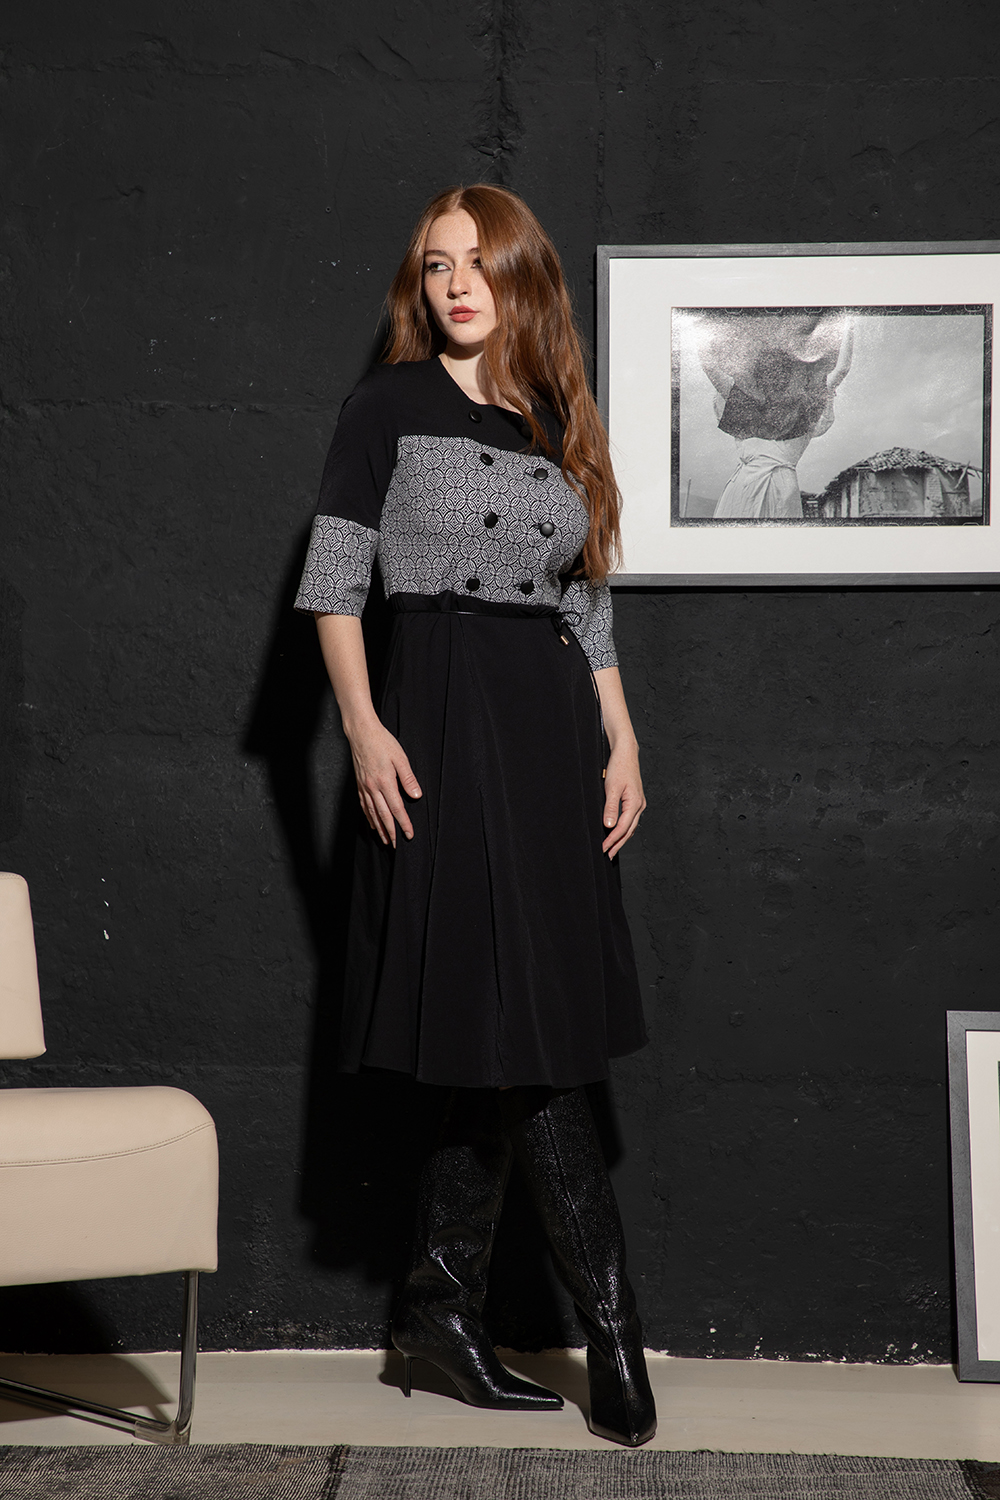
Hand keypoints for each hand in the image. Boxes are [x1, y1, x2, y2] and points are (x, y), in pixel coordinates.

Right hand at [346, 718, 421, 847]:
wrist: (361, 733)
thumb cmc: (382, 742)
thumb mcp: (401, 758)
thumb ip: (408, 779)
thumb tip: (416, 796)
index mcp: (385, 781)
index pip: (396, 808)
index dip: (403, 823)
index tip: (409, 834)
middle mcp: (373, 787)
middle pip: (383, 815)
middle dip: (390, 832)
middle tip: (395, 845)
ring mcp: (364, 787)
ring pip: (372, 813)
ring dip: (379, 828)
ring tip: (384, 839)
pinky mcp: (359, 784)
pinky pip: (364, 805)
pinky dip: (368, 817)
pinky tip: (372, 822)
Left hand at [602, 739, 645, 858]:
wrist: (626, 752)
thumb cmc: (619, 767)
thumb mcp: (612, 788)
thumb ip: (611, 808)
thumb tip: (609, 826)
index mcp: (635, 803)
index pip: (622, 828)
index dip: (612, 840)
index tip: (603, 848)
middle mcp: (640, 805)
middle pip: (629, 830)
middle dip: (618, 844)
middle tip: (608, 855)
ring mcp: (639, 803)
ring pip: (630, 826)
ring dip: (621, 838)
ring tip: (612, 847)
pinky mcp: (635, 800)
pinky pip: (630, 819)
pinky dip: (624, 828)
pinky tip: (618, 832)